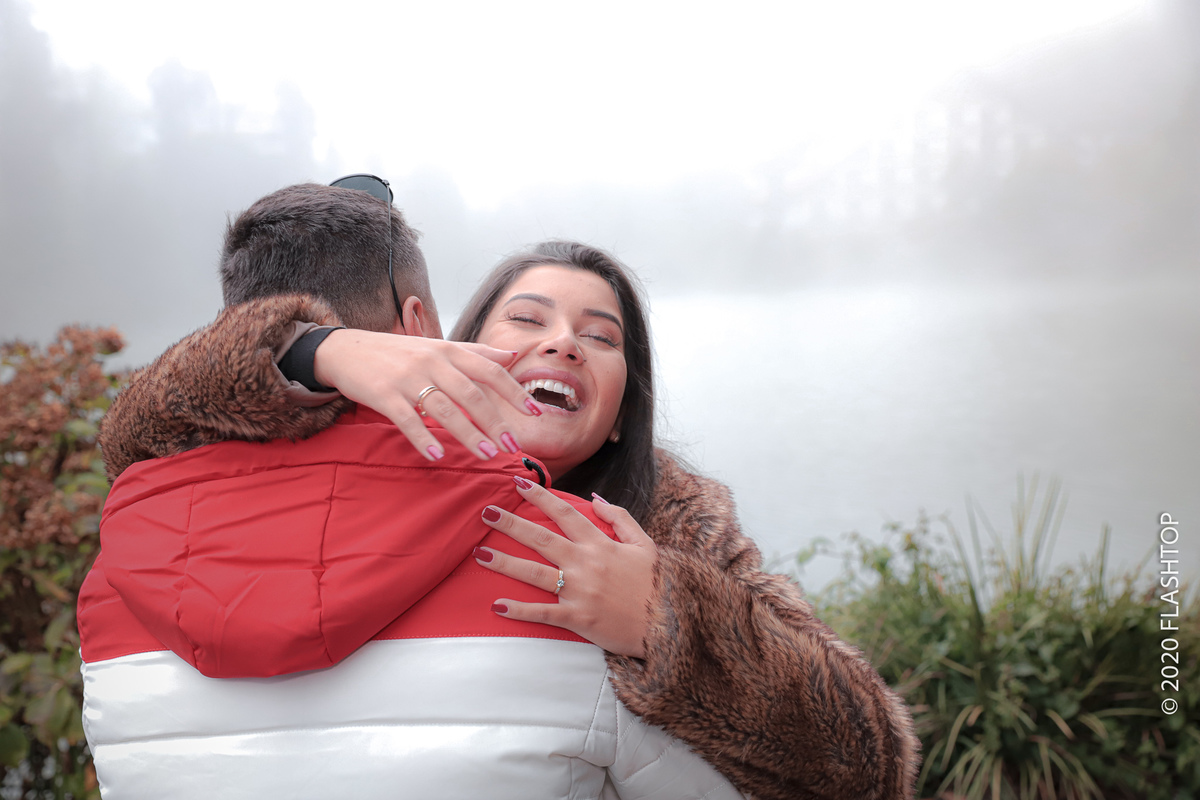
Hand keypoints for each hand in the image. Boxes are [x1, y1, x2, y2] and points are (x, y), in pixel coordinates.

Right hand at [313, 329, 538, 460]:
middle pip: (471, 393)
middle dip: (495, 421)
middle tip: (513, 446)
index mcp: (449, 350)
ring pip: (444, 408)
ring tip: (487, 455)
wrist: (345, 349)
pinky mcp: (384, 394)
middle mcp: (432, 362)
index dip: (513, 391)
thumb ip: (476, 353)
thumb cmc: (398, 353)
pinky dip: (424, 438)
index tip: (534, 412)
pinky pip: (407, 419)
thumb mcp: (438, 347)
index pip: (489, 370)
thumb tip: (512, 357)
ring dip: (468, 434)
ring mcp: (407, 378)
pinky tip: (438, 456)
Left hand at [474, 477, 657, 656]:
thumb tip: (595, 500)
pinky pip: (543, 613)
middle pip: (541, 538)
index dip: (539, 496)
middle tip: (485, 512)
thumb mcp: (645, 544)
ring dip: (505, 563)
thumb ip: (620, 519)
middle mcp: (586, 563)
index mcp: (600, 544)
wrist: (670, 624)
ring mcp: (580, 591)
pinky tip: (497, 605)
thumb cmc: (658, 583)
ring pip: (534, 573)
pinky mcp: (577, 618)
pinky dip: (519, 610)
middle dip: (510, 524)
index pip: (564, 513)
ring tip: (479, 554)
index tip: (518, 482)